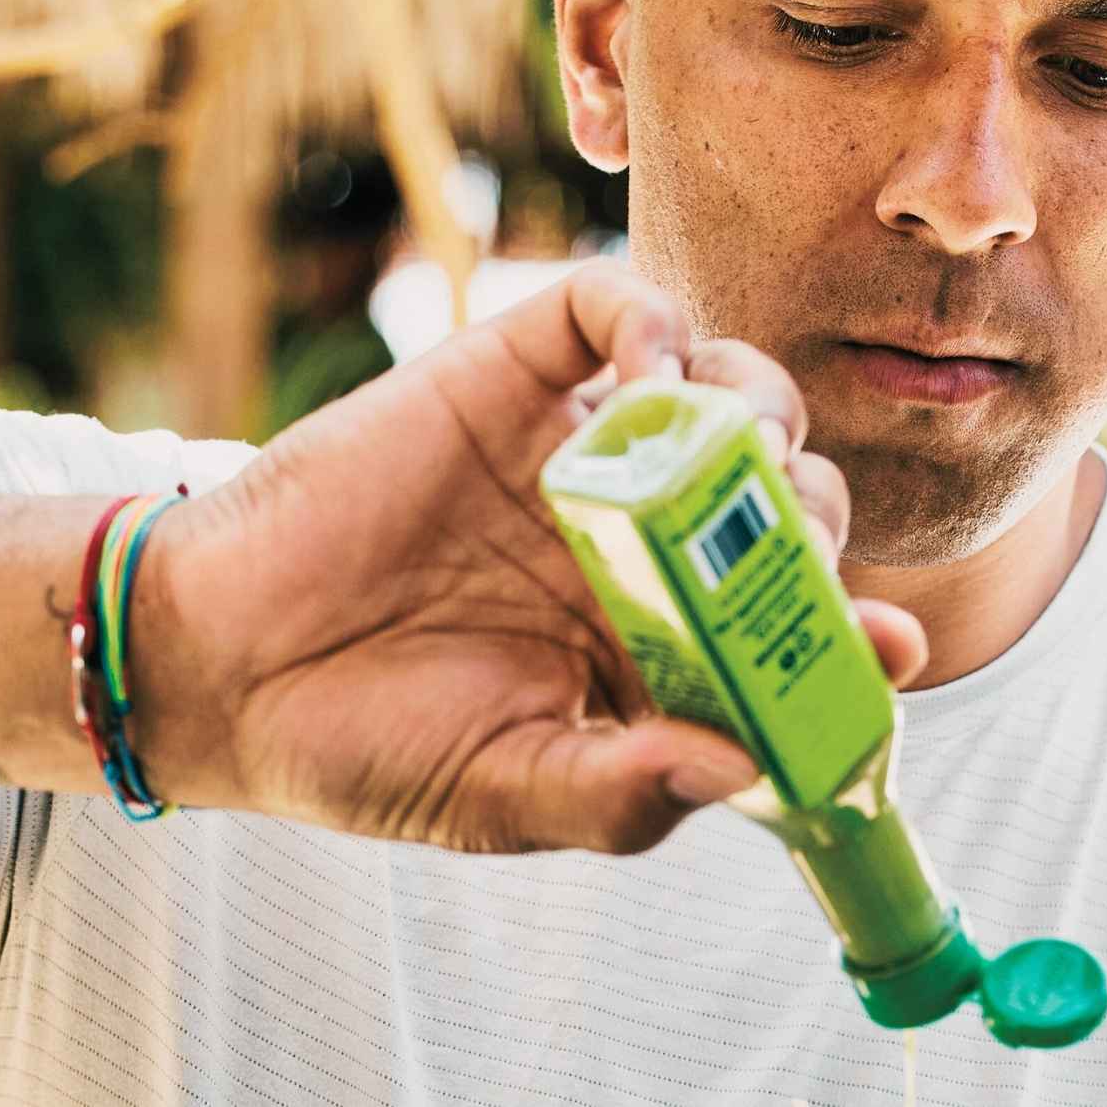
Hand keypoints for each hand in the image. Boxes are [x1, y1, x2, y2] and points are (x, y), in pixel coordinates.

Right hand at [140, 261, 927, 853]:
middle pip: (781, 497)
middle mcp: (636, 538)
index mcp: (655, 641)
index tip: (887, 646)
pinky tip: (653, 378)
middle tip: (792, 541)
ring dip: (761, 414)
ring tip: (739, 455)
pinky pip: (615, 309)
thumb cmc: (368, 745)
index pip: (789, 616)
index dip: (852, 626)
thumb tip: (749, 770)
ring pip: (728, 390)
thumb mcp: (513, 796)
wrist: (220, 666)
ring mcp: (579, 449)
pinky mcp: (511, 373)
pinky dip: (656, 325)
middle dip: (812, 517)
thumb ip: (630, 794)